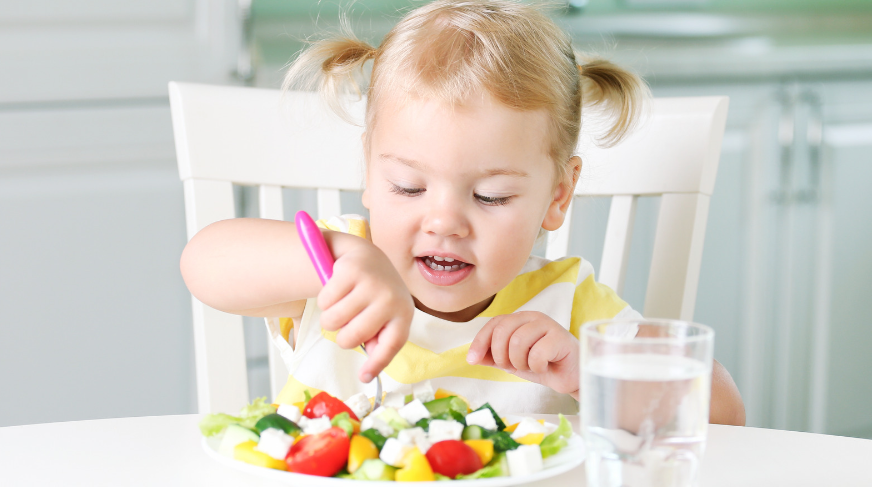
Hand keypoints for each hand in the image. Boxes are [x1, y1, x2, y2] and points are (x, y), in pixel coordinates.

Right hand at [316, 233, 414, 382]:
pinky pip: (324, 301)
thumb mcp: (384, 316)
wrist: (367, 256)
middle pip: (352, 337)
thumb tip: (369, 373)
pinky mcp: (351, 270)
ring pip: (334, 321)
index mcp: (403, 313)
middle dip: (342, 336)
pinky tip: (336, 290)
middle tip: (346, 324)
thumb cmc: (375, 294)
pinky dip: (324, 300)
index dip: (377, 363)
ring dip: (330, 319)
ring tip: (341, 306)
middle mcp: (391, 298)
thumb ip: (378, 340)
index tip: (364, 377)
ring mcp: (371, 283)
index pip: (391, 344)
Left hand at [466, 311, 578, 397]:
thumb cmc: (542, 365)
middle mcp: (532, 317)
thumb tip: (472, 357)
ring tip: (531, 366)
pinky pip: (537, 354)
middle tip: (513, 367)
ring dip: (520, 363)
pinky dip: (537, 367)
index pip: (494, 324)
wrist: (571, 376)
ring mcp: (548, 325)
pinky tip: (545, 366)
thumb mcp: (512, 362)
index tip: (472, 360)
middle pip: (503, 332)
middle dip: (502, 356)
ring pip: (518, 342)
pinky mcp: (560, 337)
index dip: (480, 341)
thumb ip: (493, 357)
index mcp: (519, 319)